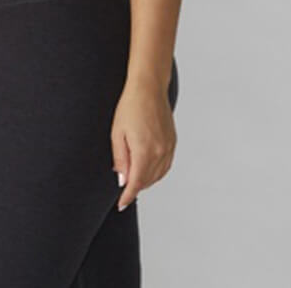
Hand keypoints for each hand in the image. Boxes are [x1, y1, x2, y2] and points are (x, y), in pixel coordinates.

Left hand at [110, 80, 176, 209]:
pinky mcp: (173, 141)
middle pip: (148, 180)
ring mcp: (168, 147)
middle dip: (136, 187)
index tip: (122, 204)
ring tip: (134, 179)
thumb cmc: (130, 106)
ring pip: (159, 175)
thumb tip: (122, 180)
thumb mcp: (117, 133)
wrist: (149, 87)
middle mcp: (160, 152)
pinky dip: (157, 171)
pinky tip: (148, 169)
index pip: (137, 183)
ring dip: (147, 180)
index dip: (128, 195)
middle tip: (123, 189)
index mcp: (145, 151)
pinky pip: (166, 165)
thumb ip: (120, 159)